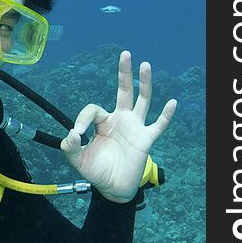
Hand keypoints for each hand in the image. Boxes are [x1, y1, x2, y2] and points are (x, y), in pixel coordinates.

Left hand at [61, 51, 176, 202]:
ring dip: (144, 84)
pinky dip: (165, 115)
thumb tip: (72, 133)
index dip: (83, 119)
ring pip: (142, 101)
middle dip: (124, 73)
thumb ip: (70, 146)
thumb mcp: (77, 159)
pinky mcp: (145, 140)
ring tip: (145, 65)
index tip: (77, 133)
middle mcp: (120, 120)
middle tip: (124, 54)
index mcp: (103, 122)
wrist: (112, 188)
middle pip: (124, 91)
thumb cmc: (96, 171)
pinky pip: (158, 125)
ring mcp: (135, 128)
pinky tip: (171, 103)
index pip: (93, 110)